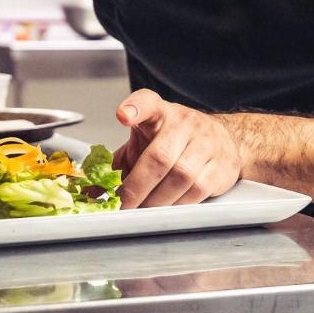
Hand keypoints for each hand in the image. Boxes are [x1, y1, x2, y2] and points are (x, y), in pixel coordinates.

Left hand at [112, 89, 240, 207]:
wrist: (220, 140)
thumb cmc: (175, 141)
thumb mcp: (144, 141)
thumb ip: (116, 163)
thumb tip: (92, 190)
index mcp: (159, 112)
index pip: (146, 102)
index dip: (135, 107)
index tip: (123, 115)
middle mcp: (184, 123)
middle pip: (159, 156)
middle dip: (137, 187)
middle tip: (123, 205)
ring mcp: (206, 143)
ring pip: (180, 177)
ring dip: (157, 200)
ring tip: (143, 210)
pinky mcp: (221, 165)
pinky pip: (197, 191)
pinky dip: (178, 204)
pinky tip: (167, 207)